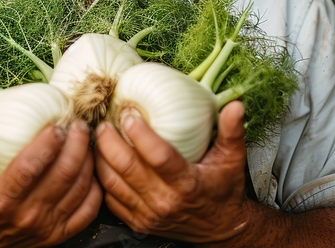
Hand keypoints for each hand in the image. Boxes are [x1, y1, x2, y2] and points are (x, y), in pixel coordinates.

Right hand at [0, 120, 102, 247]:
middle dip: (77, 144)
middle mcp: (26, 214)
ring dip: (88, 161)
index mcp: (2, 199)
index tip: (57, 124)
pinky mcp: (59, 234)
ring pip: (80, 189)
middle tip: (80, 125)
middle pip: (63, 175)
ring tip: (87, 140)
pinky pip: (88, 210)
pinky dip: (95, 188)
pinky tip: (92, 170)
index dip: (48, 144)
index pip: (30, 167)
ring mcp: (46, 226)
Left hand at [94, 101, 252, 244]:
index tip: (128, 112)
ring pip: (112, 182)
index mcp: (187, 183)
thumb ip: (232, 131)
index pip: (158, 156)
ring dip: (100, 157)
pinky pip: (110, 199)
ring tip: (99, 136)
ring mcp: (148, 214)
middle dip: (109, 140)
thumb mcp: (232, 160)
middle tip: (105, 121)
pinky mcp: (138, 222)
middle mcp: (164, 201)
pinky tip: (100, 160)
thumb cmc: (223, 190)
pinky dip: (100, 178)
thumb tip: (235, 105)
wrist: (220, 229)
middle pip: (126, 167)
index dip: (140, 133)